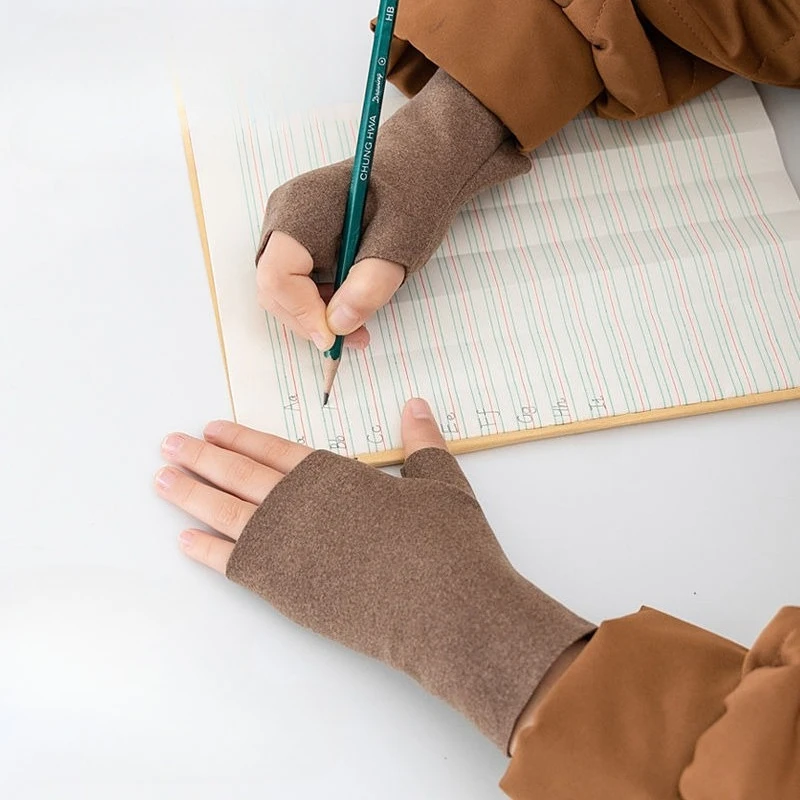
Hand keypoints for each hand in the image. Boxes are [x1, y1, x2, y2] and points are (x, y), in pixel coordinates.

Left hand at [155, 397, 591, 750]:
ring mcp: (288, 549)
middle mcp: (301, 505)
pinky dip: (206, 552)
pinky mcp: (285, 591)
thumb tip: (416, 404)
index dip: (241, 437)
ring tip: (161, 480)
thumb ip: (421, 442)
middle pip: (240, 476)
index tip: (211, 428)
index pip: (275, 449)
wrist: (447, 612)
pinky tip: (184, 542)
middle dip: (201, 458)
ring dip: (190, 495)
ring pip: (227, 513)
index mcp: (334, 475)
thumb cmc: (448, 545)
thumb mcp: (441, 484)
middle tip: (168, 445)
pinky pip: (232, 564)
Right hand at [255, 71, 529, 353]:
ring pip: (286, 289)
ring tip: (360, 330)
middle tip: (353, 339)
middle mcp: (283, 217)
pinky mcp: (302, 238)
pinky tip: (353, 309)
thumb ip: (369, 286)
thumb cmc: (411, 195)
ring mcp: (289, 227)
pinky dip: (323, 301)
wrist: (420, 165)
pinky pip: (299, 280)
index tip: (336, 338)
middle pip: (275, 288)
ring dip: (319, 316)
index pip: (277, 277)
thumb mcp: (400, 243)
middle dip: (311, 320)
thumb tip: (338, 325)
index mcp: (299, 211)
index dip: (302, 314)